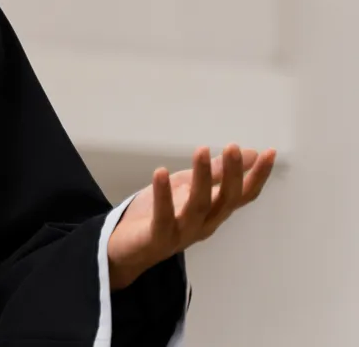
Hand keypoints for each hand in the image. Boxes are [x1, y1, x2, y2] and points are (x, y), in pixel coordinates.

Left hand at [107, 144, 275, 289]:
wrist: (128, 250)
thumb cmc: (160, 216)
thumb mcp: (188, 187)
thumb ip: (216, 173)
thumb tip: (248, 152)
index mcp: (215, 213)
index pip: (243, 195)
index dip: (258, 176)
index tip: (270, 152)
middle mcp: (205, 224)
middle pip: (226, 200)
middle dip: (232, 174)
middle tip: (232, 147)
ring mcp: (183, 233)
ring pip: (199, 206)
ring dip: (202, 178)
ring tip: (201, 151)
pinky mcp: (158, 237)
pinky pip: (163, 216)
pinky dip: (163, 195)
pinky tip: (160, 172)